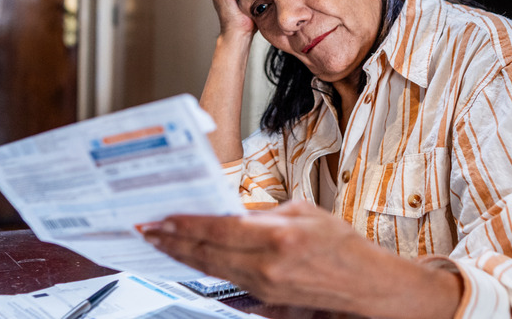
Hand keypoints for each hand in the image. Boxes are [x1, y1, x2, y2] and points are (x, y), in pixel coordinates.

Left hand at [144, 201, 461, 317]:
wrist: (364, 283)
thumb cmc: (339, 244)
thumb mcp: (303, 212)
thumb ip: (262, 213)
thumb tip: (229, 211)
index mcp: (278, 237)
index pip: (218, 229)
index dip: (185, 223)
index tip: (162, 217)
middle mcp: (266, 266)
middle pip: (206, 253)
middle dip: (172, 241)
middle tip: (147, 230)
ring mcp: (263, 286)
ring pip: (210, 269)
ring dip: (182, 255)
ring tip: (161, 243)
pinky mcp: (264, 299)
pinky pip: (225, 280)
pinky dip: (202, 267)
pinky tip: (190, 258)